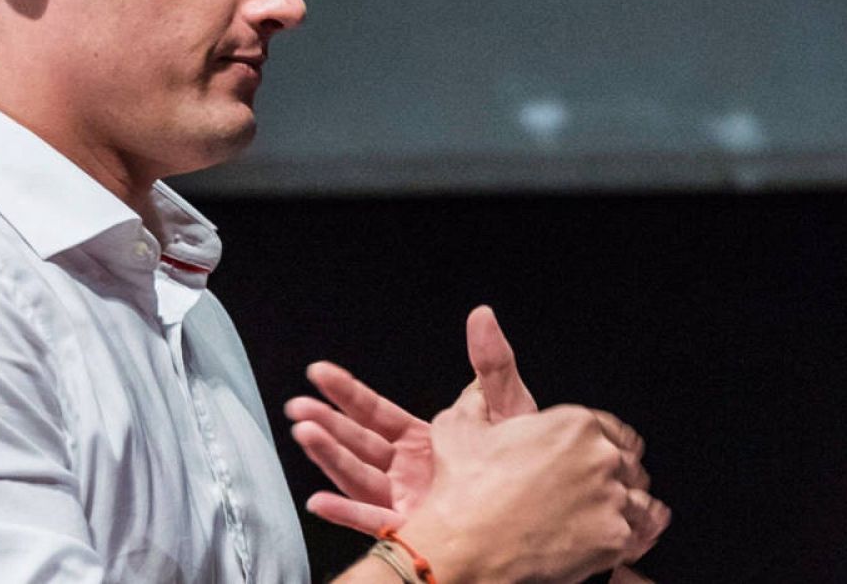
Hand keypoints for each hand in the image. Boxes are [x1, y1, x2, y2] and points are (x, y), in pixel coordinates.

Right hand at [285, 306, 536, 531]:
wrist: (549, 504)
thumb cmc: (529, 459)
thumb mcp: (508, 404)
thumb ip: (491, 363)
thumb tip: (481, 316)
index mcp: (424, 440)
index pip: (375, 413)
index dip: (347, 393)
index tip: (318, 373)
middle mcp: (409, 471)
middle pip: (359, 445)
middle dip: (326, 424)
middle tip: (297, 408)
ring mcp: (410, 501)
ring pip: (359, 478)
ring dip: (330, 457)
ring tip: (305, 434)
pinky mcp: (418, 529)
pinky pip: (376, 523)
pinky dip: (347, 514)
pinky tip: (320, 502)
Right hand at [397, 386, 670, 583]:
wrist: (464, 547)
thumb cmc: (463, 491)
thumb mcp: (459, 427)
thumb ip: (476, 399)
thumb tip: (476, 389)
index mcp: (574, 424)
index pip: (613, 430)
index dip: (605, 445)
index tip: (598, 461)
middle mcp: (600, 456)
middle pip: (627, 464)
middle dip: (613, 477)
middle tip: (591, 495)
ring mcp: (611, 498)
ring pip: (637, 501)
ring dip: (623, 509)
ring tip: (603, 520)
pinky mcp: (614, 538)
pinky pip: (634, 537)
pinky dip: (622, 541)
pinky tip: (606, 542)